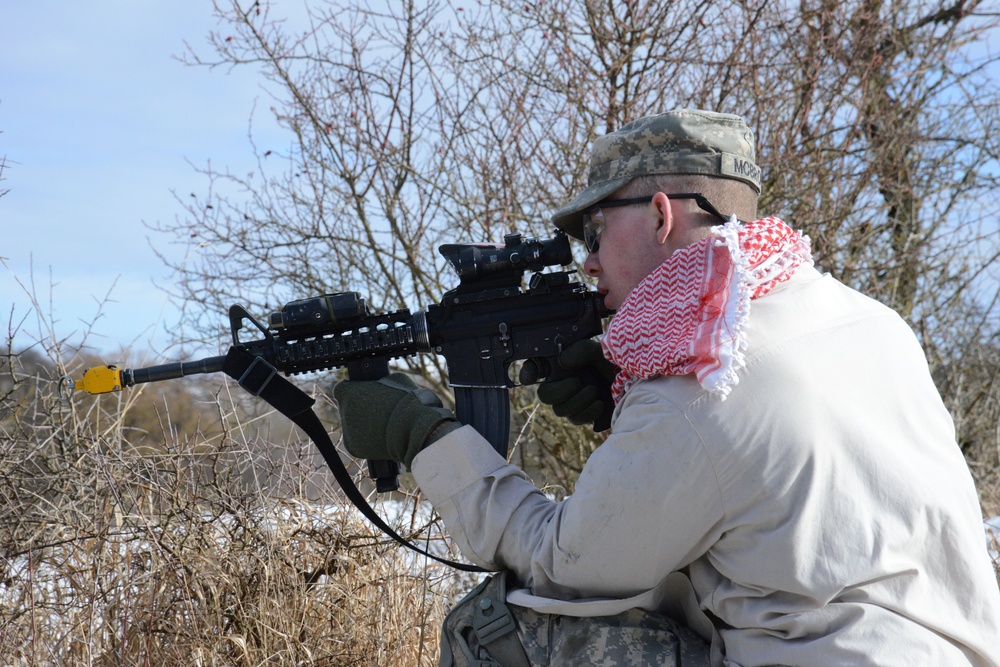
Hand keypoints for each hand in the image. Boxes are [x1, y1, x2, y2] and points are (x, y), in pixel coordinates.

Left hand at [334, 372, 457, 468]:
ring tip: (383, 424)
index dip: (354, 391)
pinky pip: (358, 441)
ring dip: (364, 424)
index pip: (343, 389)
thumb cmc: (406, 401)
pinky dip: (367, 440)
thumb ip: (379, 382)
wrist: (414, 428)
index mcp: (349, 392)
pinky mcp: (354, 447)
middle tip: (379, 410)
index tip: (364, 393)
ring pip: (352, 425)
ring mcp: (347, 430)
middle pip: (348, 408)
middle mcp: (344, 411)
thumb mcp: (394, 379)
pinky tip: (381, 435)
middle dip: (360, 409)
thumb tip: (378, 384)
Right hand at [519, 339, 617, 429]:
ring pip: (560, 410)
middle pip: (544, 395)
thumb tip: (562, 361)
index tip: (530, 377)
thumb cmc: (614, 362)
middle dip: (559, 391)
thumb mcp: (598, 350)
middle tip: (578, 382)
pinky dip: (588, 411)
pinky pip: (576, 419)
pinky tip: (599, 402)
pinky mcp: (584, 415)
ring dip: (578, 401)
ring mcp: (573, 401)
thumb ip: (580, 351)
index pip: (535, 368)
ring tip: (595, 391)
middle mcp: (563, 384)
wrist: (635, 382)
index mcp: (561, 366)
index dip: (528, 371)